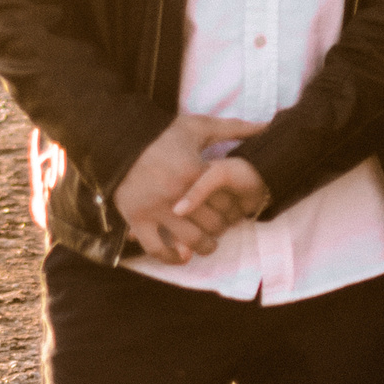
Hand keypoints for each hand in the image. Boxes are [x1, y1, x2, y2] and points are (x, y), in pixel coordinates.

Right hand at [112, 114, 266, 263]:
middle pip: (213, 224)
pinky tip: (182, 256)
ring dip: (205, 246)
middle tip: (223, 225)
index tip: (238, 208)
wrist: (117, 139)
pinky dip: (171, 257)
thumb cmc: (160, 133)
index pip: (227, 202)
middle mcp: (177, 195)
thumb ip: (233, 128)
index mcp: (194, 172)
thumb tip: (266, 125)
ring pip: (191, 240)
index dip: (237, 208)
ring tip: (208, 243)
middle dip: (223, 227)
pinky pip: (156, 249)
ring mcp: (156, 209)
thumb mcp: (196, 126)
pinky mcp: (136, 219)